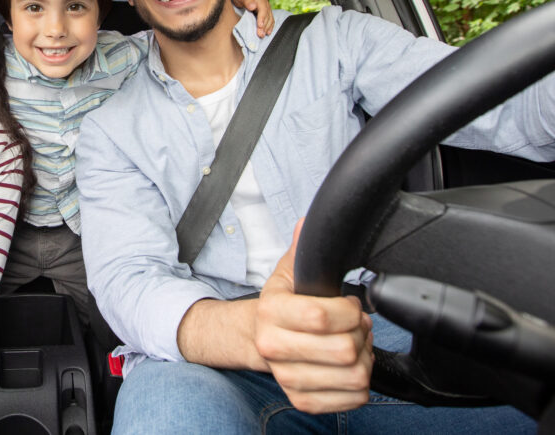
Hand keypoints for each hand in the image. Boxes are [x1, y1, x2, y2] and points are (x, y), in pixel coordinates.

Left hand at [227, 0, 273, 36]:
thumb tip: (252, 6)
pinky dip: (269, 27)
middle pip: (267, 16)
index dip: (262, 18)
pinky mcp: (266, 14)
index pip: (263, 9)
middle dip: (264, 26)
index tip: (260, 25)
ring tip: (262, 35)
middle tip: (260, 34)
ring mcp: (267, 9)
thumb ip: (246, 1)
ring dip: (267, 28)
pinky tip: (267, 33)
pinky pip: (270, 21)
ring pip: (270, 19)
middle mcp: (265, 4)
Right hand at [254, 220, 373, 413]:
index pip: (321, 316)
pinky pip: (352, 399)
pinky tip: (348, 368)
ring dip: (364, 359)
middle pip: (344, 349)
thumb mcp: (288, 275)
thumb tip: (307, 223)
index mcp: (270, 311)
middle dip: (360, 334)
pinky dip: (360, 385)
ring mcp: (288, 377)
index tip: (350, 305)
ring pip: (354, 376)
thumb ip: (301, 250)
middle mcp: (273, 347)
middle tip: (354, 325)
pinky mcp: (302, 400)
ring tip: (353, 345)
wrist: (259, 340)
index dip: (349, 310)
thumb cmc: (282, 307)